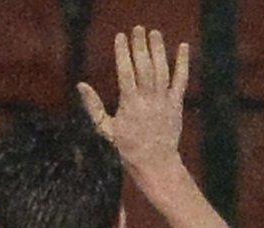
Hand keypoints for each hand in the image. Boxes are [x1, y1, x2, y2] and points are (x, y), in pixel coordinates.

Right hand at [78, 26, 187, 172]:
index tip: (119, 37)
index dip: (122, 53)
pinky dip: (183, 62)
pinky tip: (183, 47)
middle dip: (141, 46)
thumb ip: (93, 106)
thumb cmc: (125, 147)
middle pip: (145, 66)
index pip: (125, 72)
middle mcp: (148, 99)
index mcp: (129, 104)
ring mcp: (164, 100)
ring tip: (154, 33)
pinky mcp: (177, 103)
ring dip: (159, 49)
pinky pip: (181, 79)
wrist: (154, 162)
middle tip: (137, 29)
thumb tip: (81, 85)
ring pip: (162, 69)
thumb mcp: (104, 128)